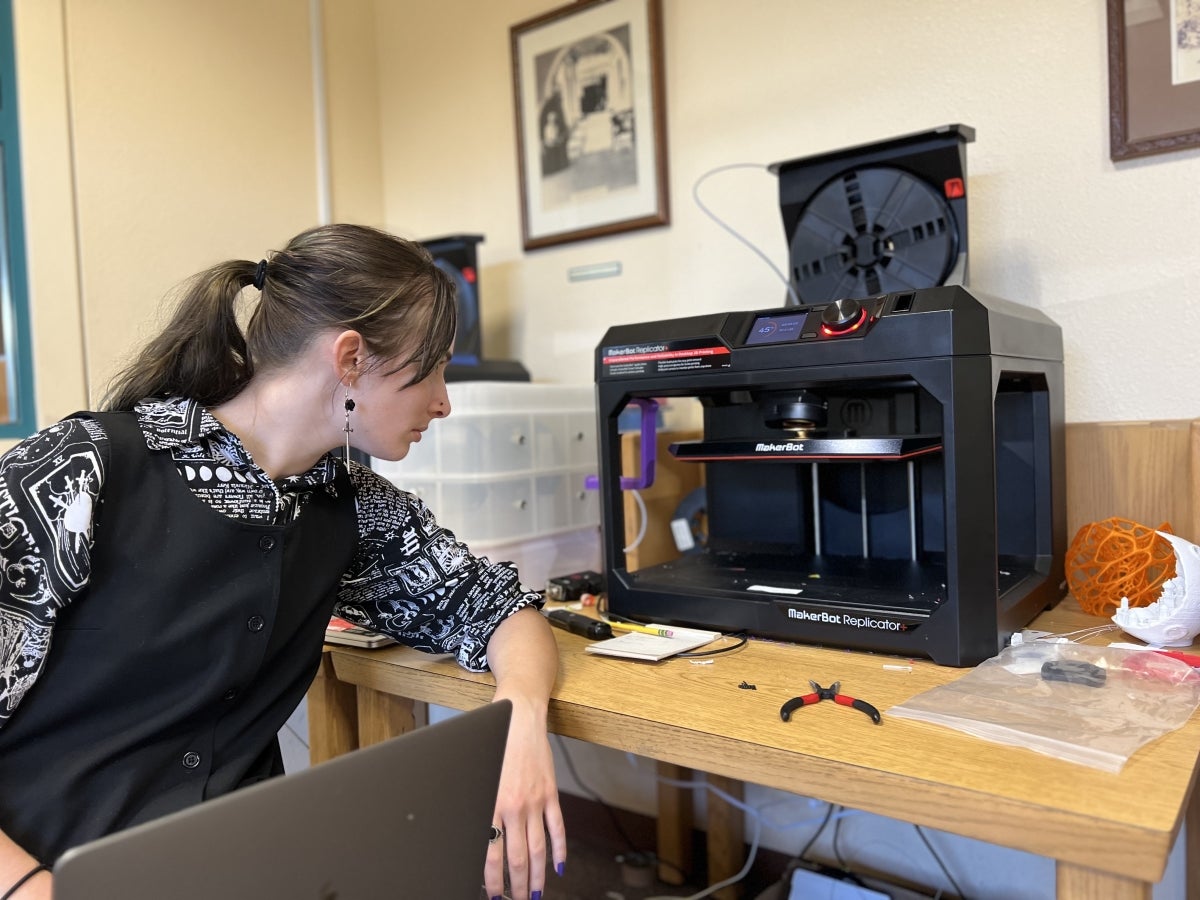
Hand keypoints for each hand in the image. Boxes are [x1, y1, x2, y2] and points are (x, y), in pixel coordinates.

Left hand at [483, 695, 565, 899]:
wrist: (518, 716)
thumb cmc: (493, 742)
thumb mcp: (479, 776)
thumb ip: (480, 808)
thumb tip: (479, 841)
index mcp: (492, 804)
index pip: (492, 855)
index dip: (493, 881)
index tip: (494, 895)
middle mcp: (515, 806)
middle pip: (517, 858)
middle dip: (517, 886)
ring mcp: (536, 801)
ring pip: (538, 849)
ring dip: (538, 876)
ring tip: (537, 894)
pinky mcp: (551, 793)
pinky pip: (558, 828)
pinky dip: (560, 850)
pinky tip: (559, 867)